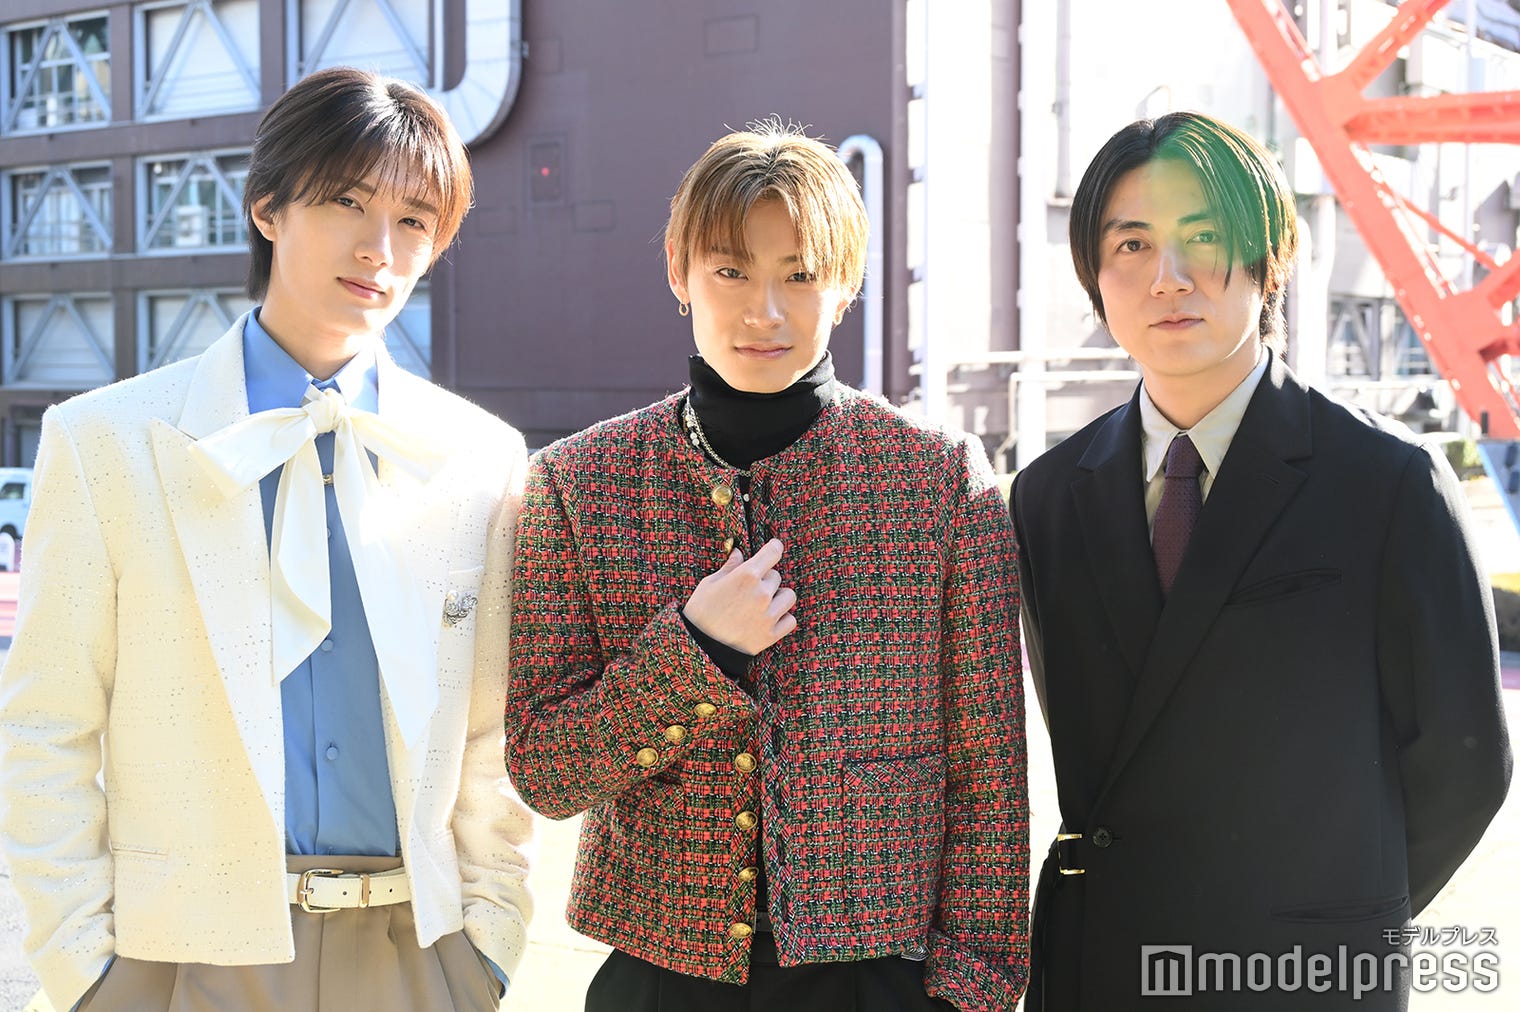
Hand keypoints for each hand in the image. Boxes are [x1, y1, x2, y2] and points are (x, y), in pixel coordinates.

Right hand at [682, 539, 797, 654]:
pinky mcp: (771, 634)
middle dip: (765, 579)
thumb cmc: (700, 612)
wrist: (701, 648)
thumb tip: (739, 552)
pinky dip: (783, 618)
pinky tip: (769, 619)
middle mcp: (762, 593)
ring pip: (788, 596)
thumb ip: (729, 567)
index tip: (773, 548)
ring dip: (778, 597)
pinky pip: (790, 620)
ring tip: (763, 603)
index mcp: (746, 575)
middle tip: (749, 589)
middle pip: (776, 576)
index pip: (773, 552)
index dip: (774, 547)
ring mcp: (768, 615)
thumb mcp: (709, 584)